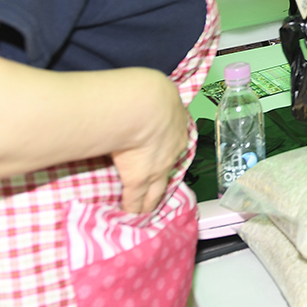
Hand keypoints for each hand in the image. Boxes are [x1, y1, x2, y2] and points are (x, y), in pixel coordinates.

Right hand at [110, 71, 189, 214]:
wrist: (142, 107)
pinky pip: (135, 199)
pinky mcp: (138, 179)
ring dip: (151, 200)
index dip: (169, 152)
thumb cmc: (148, 92)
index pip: (175, 143)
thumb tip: (140, 89)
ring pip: (155, 189)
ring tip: (146, 210)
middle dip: (165, 181)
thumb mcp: (155, 91)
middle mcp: (171, 150)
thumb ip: (151, 96)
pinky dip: (132, 208)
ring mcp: (156, 167)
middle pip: (170, 170)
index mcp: (177, 127)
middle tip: (161, 191)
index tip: (166, 157)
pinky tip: (129, 216)